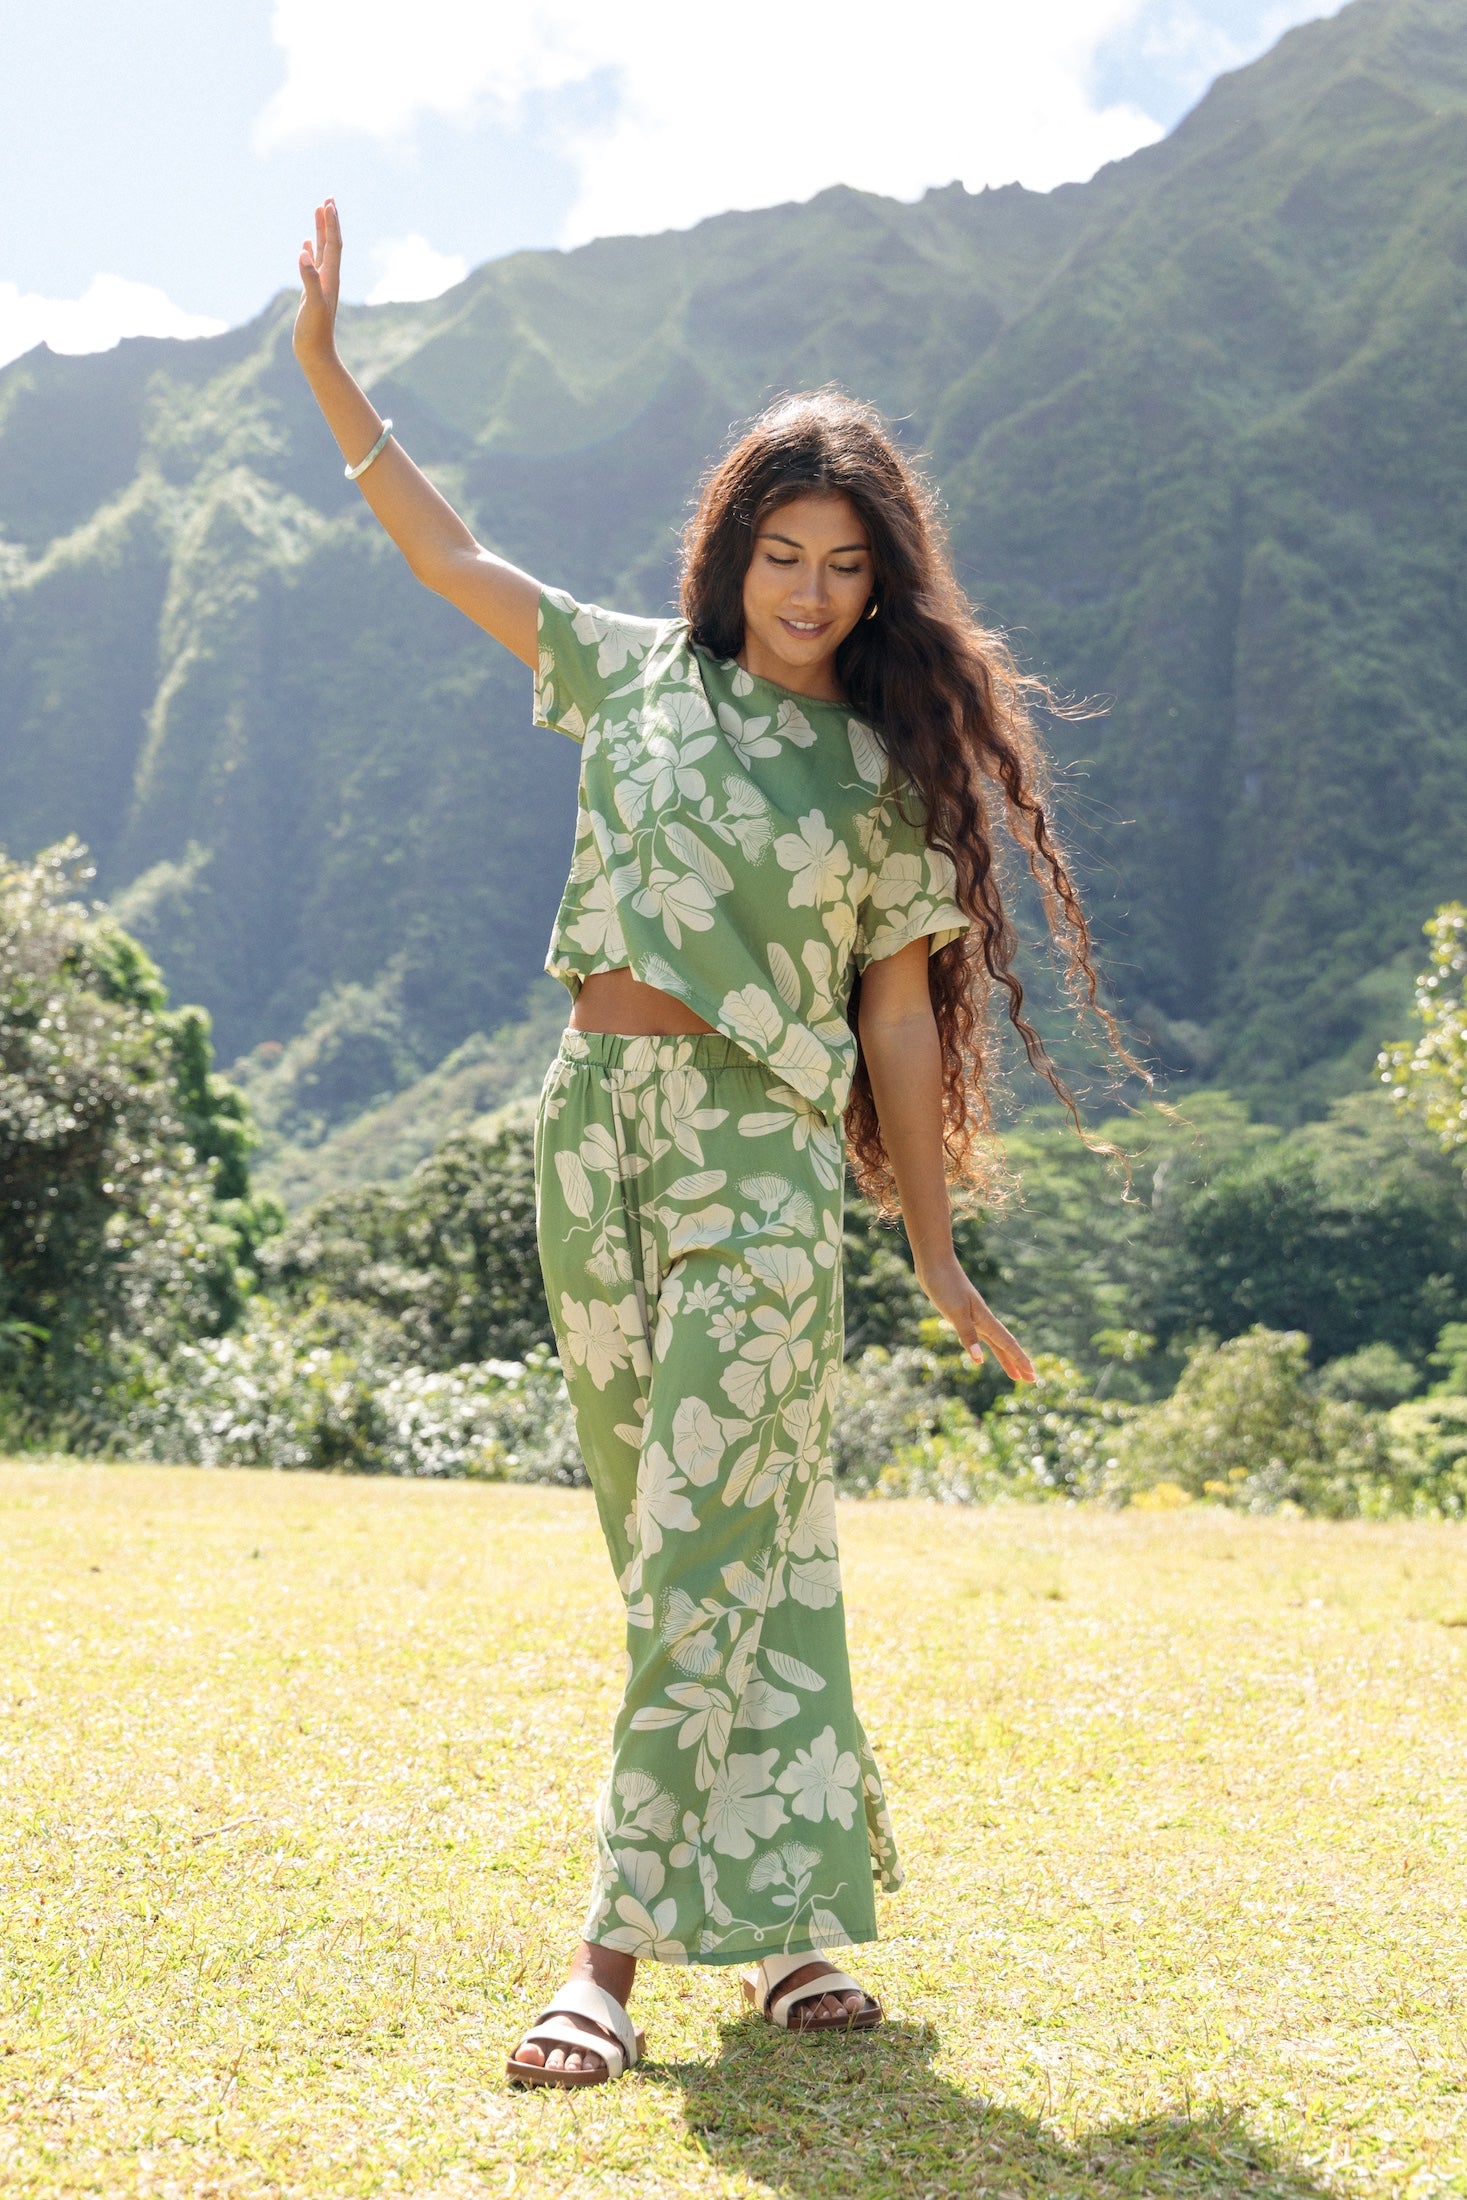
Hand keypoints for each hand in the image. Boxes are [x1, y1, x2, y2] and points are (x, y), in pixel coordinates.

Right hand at [293, 197, 341, 366]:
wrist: (316, 353)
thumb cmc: (315, 332)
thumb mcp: (311, 304)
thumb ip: (309, 279)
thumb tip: (303, 252)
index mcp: (330, 278)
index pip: (334, 244)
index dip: (332, 224)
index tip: (329, 203)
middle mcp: (328, 278)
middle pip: (331, 243)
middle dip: (329, 220)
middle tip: (328, 198)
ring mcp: (320, 284)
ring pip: (322, 251)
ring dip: (321, 230)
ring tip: (318, 210)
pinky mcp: (312, 291)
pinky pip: (312, 265)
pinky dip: (310, 251)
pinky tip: (306, 244)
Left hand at [917, 1253, 1035, 1383]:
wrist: (933, 1263)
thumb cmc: (945, 1285)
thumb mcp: (955, 1312)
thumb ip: (967, 1335)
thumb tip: (979, 1360)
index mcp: (984, 1319)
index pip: (1007, 1344)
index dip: (1019, 1360)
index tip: (1032, 1376)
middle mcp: (982, 1319)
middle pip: (1005, 1345)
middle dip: (1017, 1363)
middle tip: (1030, 1380)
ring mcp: (972, 1316)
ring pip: (993, 1342)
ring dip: (1004, 1358)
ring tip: (1013, 1374)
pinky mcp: (961, 1313)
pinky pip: (980, 1335)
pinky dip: (985, 1346)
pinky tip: (982, 1351)